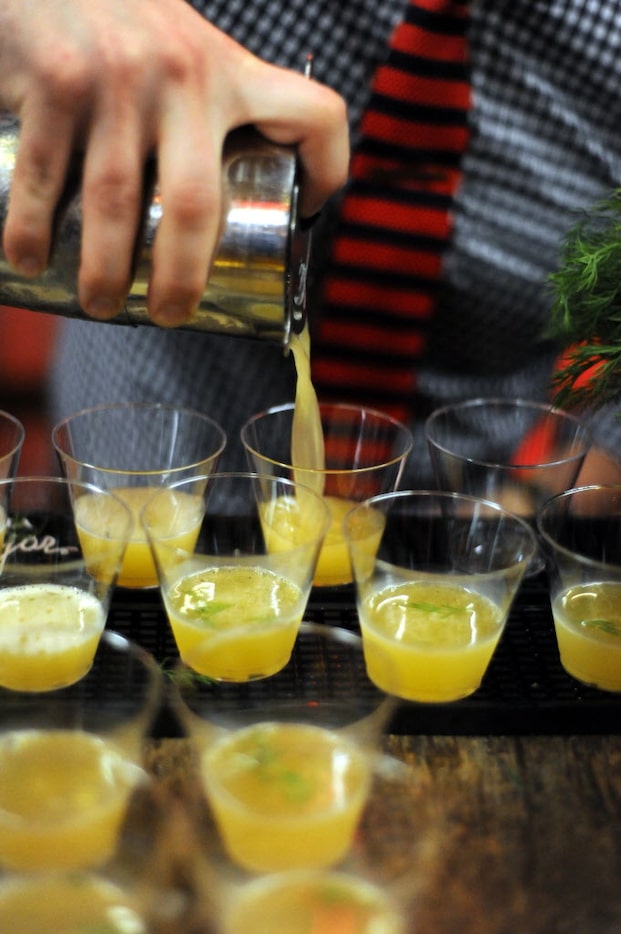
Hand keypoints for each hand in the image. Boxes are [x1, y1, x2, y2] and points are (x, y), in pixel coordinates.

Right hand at [0, 0, 348, 325]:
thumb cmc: (125, 26)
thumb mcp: (187, 53)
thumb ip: (207, 111)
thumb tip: (214, 206)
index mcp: (230, 73)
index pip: (314, 113)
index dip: (328, 169)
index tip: (303, 211)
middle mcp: (183, 75)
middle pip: (197, 202)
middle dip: (182, 277)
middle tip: (170, 315)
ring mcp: (118, 78)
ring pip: (116, 200)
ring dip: (105, 269)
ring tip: (100, 306)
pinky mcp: (56, 80)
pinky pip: (47, 175)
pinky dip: (31, 230)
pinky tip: (28, 260)